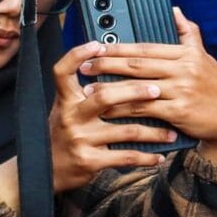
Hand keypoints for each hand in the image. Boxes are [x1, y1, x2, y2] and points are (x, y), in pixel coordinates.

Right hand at [48, 47, 169, 191]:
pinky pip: (125, 157)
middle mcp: (71, 116)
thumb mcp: (67, 109)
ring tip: (172, 132)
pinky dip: (146, 157)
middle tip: (158, 90)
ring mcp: (80, 138)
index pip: (63, 71)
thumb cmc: (64, 133)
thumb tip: (110, 64)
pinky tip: (160, 156)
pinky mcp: (89, 160)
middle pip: (105, 97)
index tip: (99, 45)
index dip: (78, 55)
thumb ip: (85, 91)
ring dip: (153, 132)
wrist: (45, 170)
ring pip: (126, 130)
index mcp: (66, 100)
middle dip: (135, 92)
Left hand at [77, 12, 216, 161]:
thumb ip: (189, 34)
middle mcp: (184, 70)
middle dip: (107, 65)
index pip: (147, 48)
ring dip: (109, 89)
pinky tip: (107, 110)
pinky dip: (122, 109)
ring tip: (88, 89)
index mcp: (187, 55)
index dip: (119, 47)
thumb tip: (174, 10)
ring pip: (136, 87)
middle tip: (84, 66)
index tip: (97, 47)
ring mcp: (181, 91)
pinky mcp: (178, 111)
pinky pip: (143, 108)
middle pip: (137, 65)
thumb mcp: (205, 58)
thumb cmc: (214, 88)